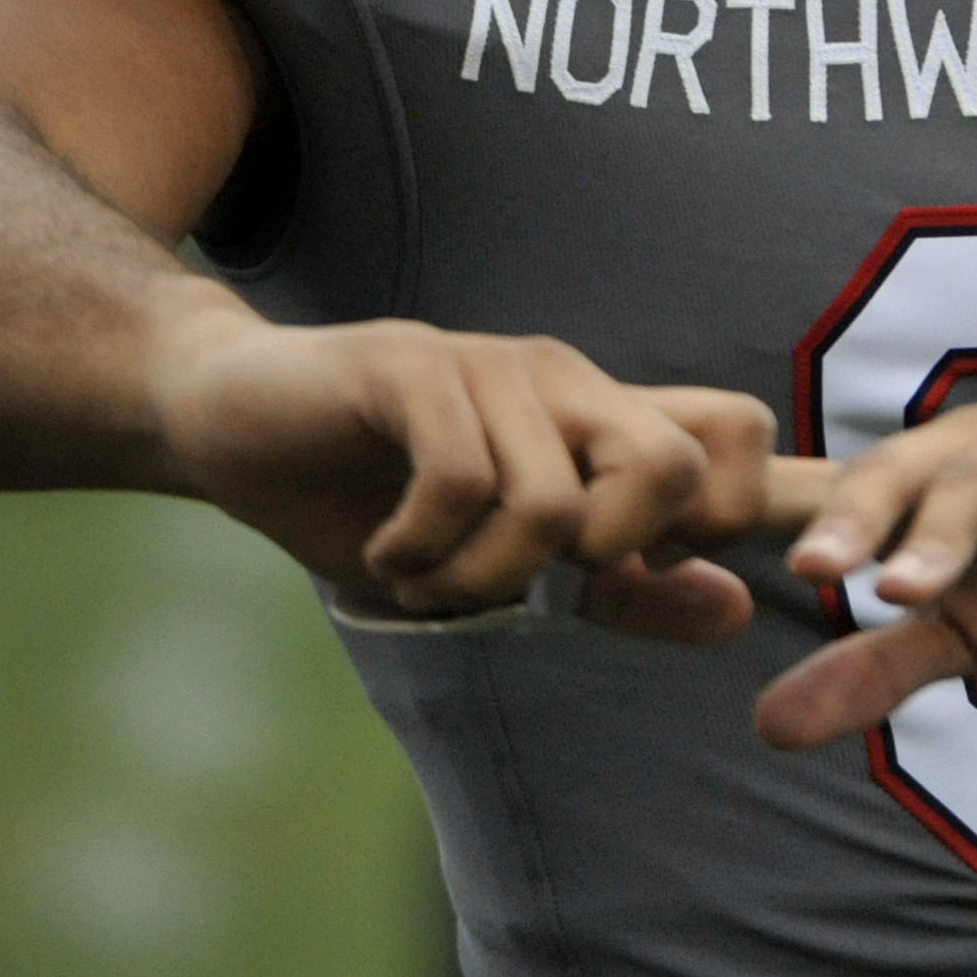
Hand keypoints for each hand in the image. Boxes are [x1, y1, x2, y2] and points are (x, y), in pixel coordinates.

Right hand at [143, 297, 774, 631]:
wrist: (234, 423)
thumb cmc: (374, 499)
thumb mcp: (506, 566)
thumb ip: (625, 589)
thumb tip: (742, 611)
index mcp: (603, 419)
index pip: (740, 431)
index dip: (727, 516)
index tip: (626, 569)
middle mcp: (566, 381)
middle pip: (675, 464)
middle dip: (610, 557)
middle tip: (527, 576)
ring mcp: (492, 366)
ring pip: (555, 503)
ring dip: (480, 578)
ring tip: (424, 573)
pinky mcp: (415, 365)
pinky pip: (461, 481)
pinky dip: (422, 550)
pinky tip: (386, 550)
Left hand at [750, 353, 976, 750]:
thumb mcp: (974, 630)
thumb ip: (876, 669)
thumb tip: (764, 729)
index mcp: (912, 488)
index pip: (820, 502)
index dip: (754, 517)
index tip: (681, 552)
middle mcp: (961, 450)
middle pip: (889, 477)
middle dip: (846, 523)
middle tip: (805, 572)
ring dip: (942, 527)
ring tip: (905, 585)